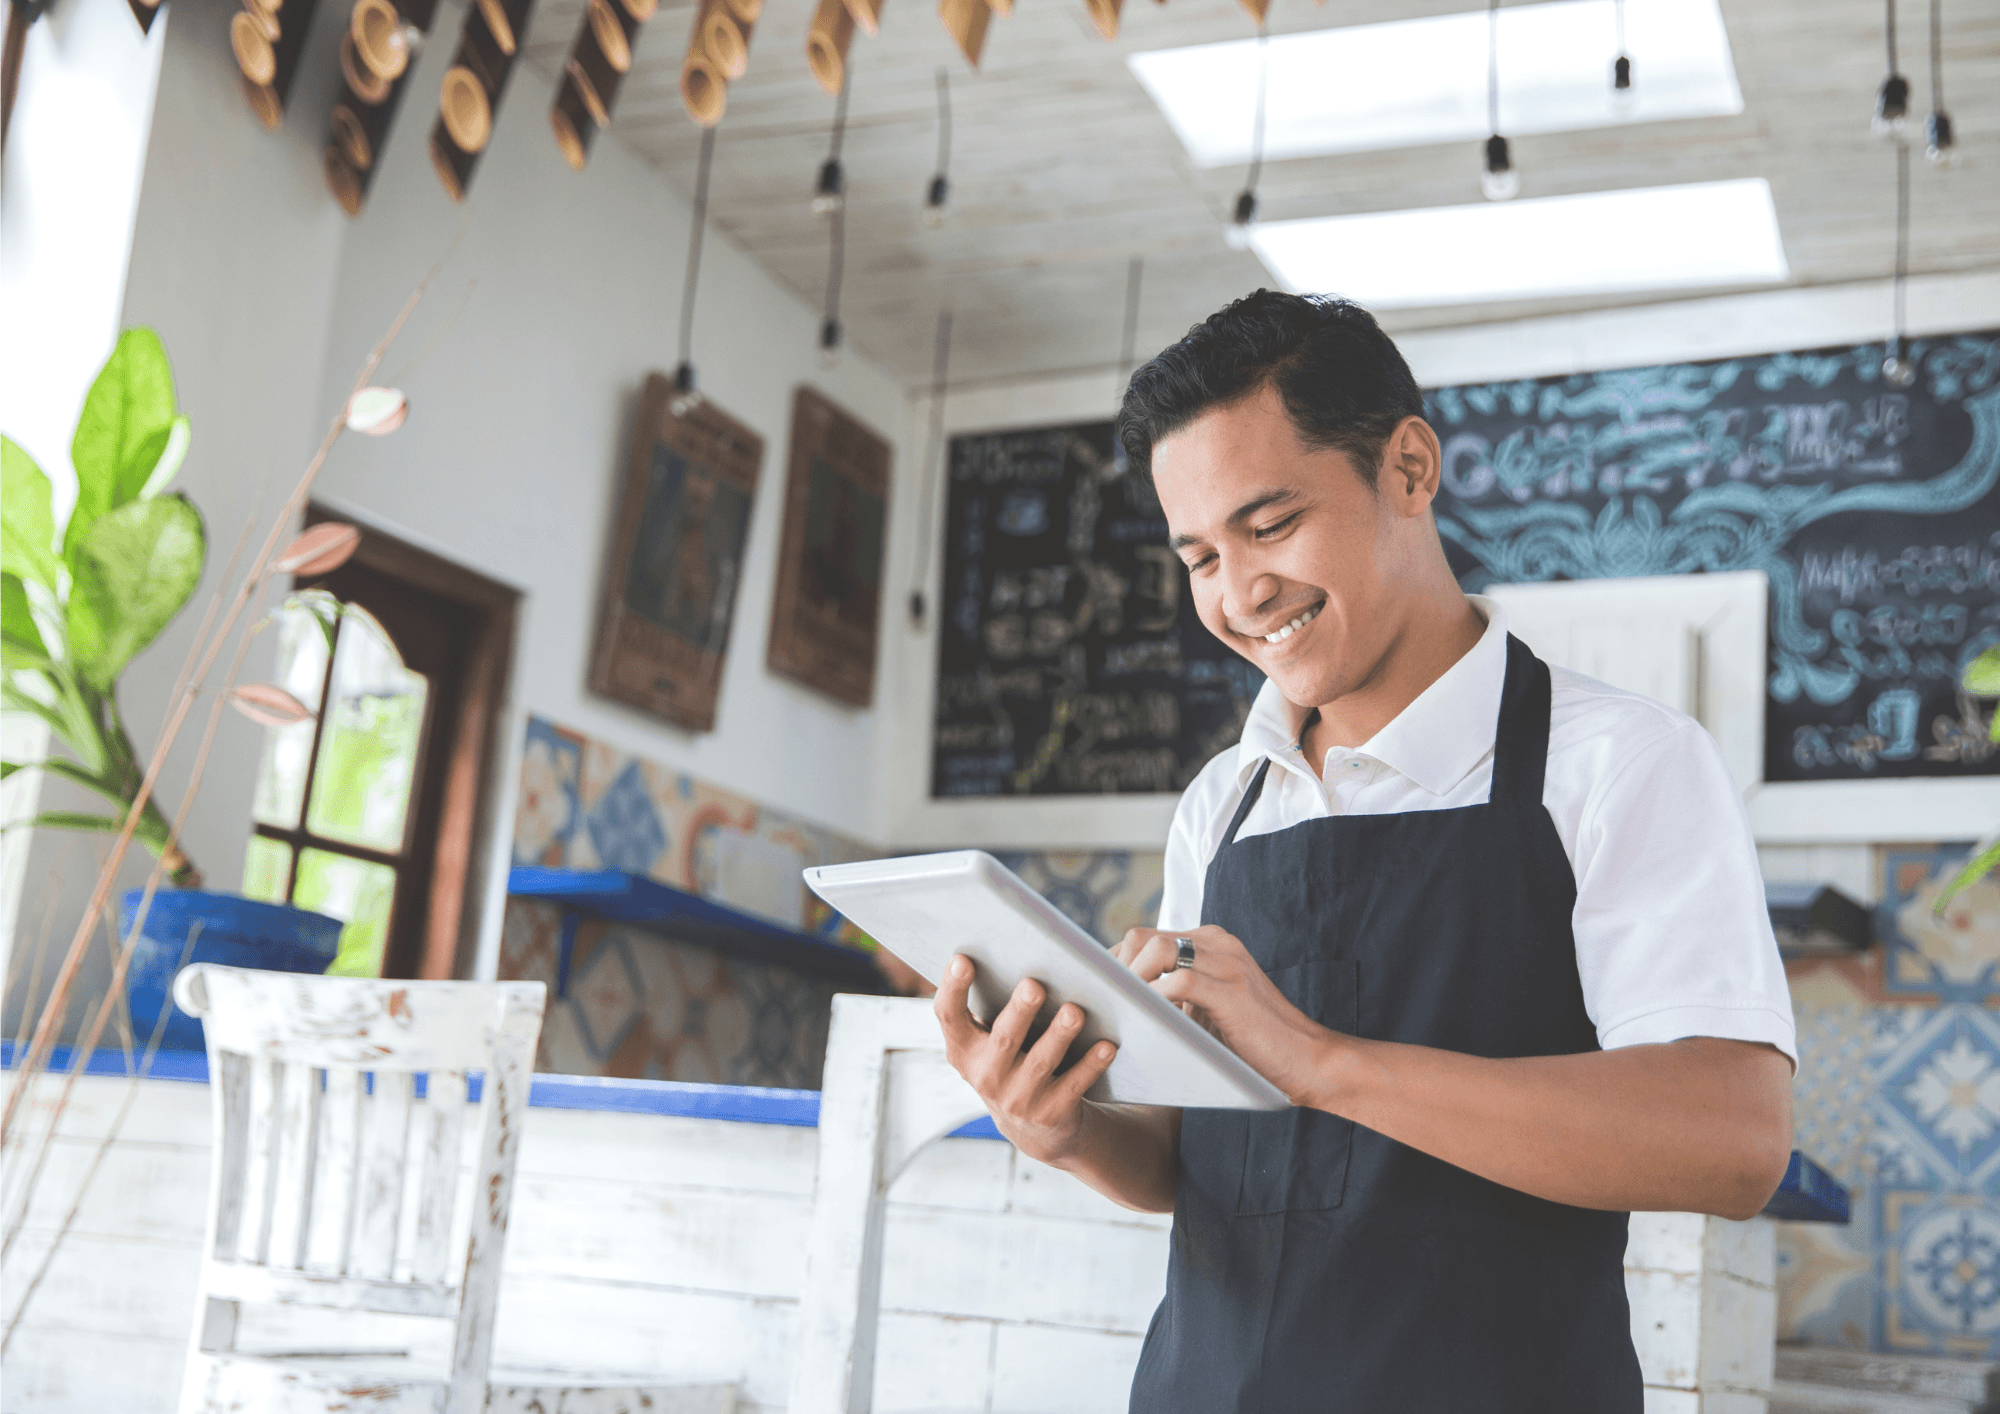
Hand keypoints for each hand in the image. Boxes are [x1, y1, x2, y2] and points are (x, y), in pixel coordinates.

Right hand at [933, 955, 1116, 1165]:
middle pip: (1004, 1039)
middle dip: (1020, 1012)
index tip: (961, 959)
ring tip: (1075, 1011)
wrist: (1033, 1127)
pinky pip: (1074, 1085)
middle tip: (1035, 985)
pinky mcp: (1052, 1113)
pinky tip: (1107, 1046)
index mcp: (964, 1050)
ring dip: (1059, 1036)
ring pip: (1042, 1062)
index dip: (952, 988)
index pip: (950, 1016)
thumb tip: (1021, 948)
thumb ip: (994, 1005)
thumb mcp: (990, 1042)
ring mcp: (1019, 1099)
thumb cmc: (1012, 1059)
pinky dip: (1091, 1065)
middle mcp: (986, 1076)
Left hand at [1114, 925, 1341, 1106]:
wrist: (1309, 1062)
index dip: (1115, 966)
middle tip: (1102, 1007)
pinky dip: (1155, 1001)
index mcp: (1210, 944)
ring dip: (1129, 983)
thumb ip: (1175, 997)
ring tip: (1119, 1015)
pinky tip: (1147, 1024)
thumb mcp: (1208, 1011)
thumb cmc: (1254, 1046)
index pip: (1144, 938)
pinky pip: (1178, 982)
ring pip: (1156, 951)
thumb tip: (1122, 1007)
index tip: (1098, 996)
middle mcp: (1217, 943)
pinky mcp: (1232, 989)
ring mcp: (1226, 962)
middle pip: (1142, 937)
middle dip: (1114, 972)